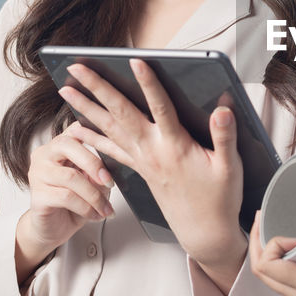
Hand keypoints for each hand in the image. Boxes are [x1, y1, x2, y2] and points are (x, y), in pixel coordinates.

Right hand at [17, 123, 113, 280]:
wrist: (55, 229)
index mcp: (59, 145)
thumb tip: (116, 165)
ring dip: (94, 195)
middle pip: (69, 145)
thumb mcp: (92, 182)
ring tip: (106, 208)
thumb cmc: (74, 202)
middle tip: (111, 183)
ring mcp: (37, 174)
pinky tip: (95, 215)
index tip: (116, 147)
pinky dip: (86, 208)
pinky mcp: (37, 195)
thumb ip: (99, 170)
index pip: (76, 128)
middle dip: (95, 165)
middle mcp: (44, 154)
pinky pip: (66, 197)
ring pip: (71, 176)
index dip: (96, 133)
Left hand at [59, 61, 247, 276]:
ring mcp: (142, 161)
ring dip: (86, 108)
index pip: (160, 108)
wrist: (204, 233)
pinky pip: (109, 150)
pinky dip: (92, 137)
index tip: (135, 62)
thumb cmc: (218, 199)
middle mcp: (152, 152)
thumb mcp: (229, 168)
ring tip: (66, 90)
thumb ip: (225, 136)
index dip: (149, 84)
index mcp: (176, 147)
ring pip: (108, 129)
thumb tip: (223, 109)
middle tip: (78, 69)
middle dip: (98, 88)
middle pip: (120, 114)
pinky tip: (78, 128)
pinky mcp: (140, 169)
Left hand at [249, 185, 295, 295]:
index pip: (268, 266)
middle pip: (262, 274)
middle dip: (259, 242)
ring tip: (278, 227)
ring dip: (269, 254)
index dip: (269, 240)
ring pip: (274, 281)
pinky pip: (289, 285)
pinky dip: (283, 265)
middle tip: (267, 215)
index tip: (291, 225)